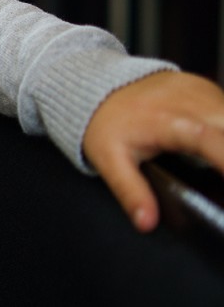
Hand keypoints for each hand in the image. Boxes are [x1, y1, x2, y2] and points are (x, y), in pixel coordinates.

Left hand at [83, 70, 223, 231]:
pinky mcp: (205, 87)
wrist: (98, 89)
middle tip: (218, 175)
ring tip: (217, 163)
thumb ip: (131, 192)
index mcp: (165, 121)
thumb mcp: (109, 161)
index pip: (207, 138)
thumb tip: (146, 221)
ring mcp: (199, 91)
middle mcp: (187, 101)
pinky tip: (219, 145)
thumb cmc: (105, 123)